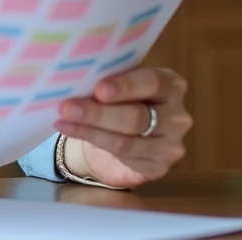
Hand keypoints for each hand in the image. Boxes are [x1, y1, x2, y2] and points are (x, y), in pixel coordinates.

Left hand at [54, 67, 191, 188]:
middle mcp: (178, 116)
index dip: (126, 86)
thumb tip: (77, 74)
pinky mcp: (158, 167)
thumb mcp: (120, 82)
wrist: (125, 134)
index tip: (99, 89)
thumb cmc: (122, 98)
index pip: (153, 82)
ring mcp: (171, 145)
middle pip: (137, 117)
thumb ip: (110, 77)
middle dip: (99, 113)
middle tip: (68, 107)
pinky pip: (123, 156)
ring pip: (127, 141)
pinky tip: (70, 130)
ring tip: (63, 120)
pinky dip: (92, 141)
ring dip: (90, 130)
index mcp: (171, 85)